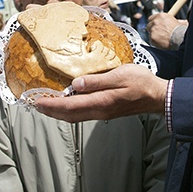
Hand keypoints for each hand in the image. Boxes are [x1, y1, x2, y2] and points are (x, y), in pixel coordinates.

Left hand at [36, 64, 167, 122]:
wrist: (157, 96)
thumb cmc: (141, 83)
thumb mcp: (120, 75)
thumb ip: (97, 81)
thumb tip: (75, 84)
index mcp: (101, 102)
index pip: (69, 106)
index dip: (51, 105)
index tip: (35, 101)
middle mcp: (99, 111)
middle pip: (68, 115)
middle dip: (50, 111)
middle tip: (34, 104)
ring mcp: (103, 113)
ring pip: (74, 116)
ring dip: (58, 112)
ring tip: (46, 104)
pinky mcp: (106, 111)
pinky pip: (82, 113)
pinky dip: (69, 110)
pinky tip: (68, 103)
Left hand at [147, 13, 187, 49]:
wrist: (179, 38)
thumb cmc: (180, 30)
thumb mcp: (175, 20)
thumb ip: (167, 21)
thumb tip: (168, 22)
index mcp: (161, 16)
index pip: (151, 18)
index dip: (153, 23)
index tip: (156, 26)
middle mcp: (155, 21)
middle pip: (149, 25)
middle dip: (153, 29)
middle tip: (159, 33)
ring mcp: (153, 29)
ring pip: (150, 33)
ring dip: (154, 36)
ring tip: (162, 39)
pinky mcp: (152, 37)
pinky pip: (151, 40)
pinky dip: (155, 42)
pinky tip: (162, 42)